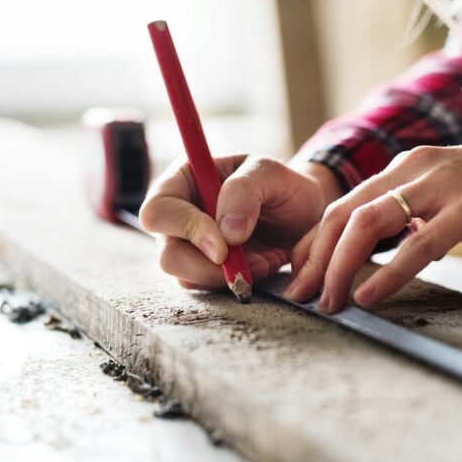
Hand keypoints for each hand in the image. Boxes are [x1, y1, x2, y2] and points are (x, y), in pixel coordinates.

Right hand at [139, 154, 341, 289]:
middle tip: (250, 262)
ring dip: (230, 276)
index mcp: (183, 181)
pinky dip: (240, 282)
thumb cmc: (281, 185)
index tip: (224, 245)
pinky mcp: (208, 271)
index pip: (158, 211)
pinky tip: (265, 265)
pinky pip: (211, 289)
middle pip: (168, 254)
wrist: (303, 211)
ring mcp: (191, 247)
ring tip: (267, 259)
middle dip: (209, 266)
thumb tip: (225, 232)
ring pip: (188, 278)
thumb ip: (244, 191)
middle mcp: (179, 216)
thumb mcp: (269, 173)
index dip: (186, 230)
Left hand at [284, 137, 461, 311]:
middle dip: (314, 258)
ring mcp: (442, 184)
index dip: (315, 242)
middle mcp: (416, 167)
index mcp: (410, 165)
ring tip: (327, 302)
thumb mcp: (455, 195)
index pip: (345, 204)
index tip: (300, 276)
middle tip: (298, 296)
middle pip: (344, 213)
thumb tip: (391, 246)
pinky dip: (386, 273)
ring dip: (339, 267)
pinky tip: (368, 297)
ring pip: (368, 225)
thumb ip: (419, 214)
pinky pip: (417, 243)